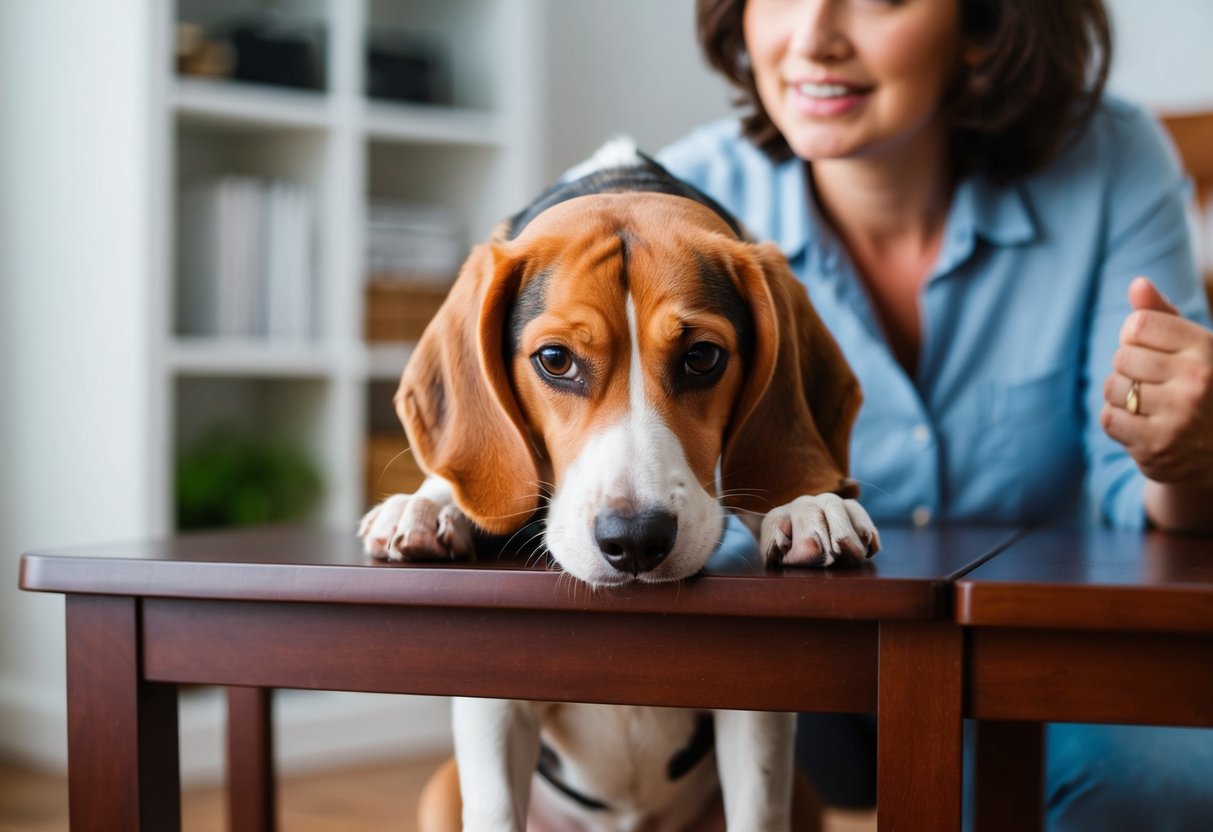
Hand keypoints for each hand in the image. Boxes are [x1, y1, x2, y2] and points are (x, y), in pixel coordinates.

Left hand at [1101, 277, 1212, 486]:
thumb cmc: (1201, 386)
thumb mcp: (1193, 347)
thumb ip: (1162, 316)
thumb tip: (1137, 284)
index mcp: (1206, 349)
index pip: (1137, 324)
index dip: (1134, 336)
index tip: (1151, 349)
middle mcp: (1196, 380)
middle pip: (1122, 357)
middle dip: (1129, 368)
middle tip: (1154, 382)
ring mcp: (1177, 416)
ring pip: (1113, 388)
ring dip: (1122, 395)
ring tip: (1149, 403)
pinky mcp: (1156, 446)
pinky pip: (1109, 419)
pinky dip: (1118, 420)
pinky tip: (1143, 423)